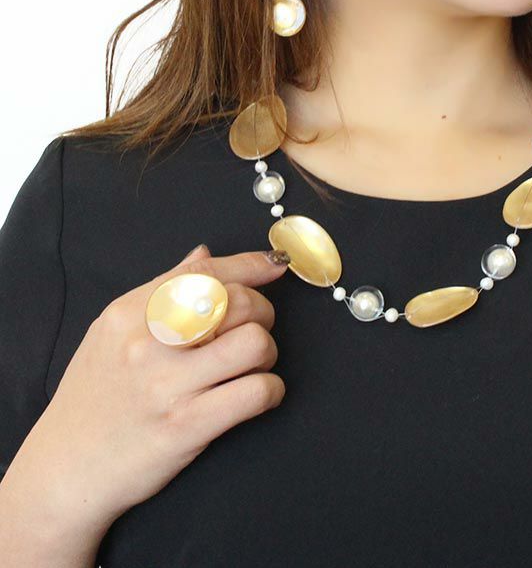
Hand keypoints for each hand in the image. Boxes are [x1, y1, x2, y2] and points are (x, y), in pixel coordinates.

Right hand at [3, 245, 288, 529]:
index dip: (250, 264)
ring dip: (266, 354)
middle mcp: (148, 342)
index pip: (204, 272)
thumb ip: (162, 290)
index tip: (275, 264)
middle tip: (251, 332)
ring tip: (251, 367)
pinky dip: (271, 391)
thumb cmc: (92, 399)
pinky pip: (256, 392)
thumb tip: (202, 253)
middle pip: (238, 302)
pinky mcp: (186, 426)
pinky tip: (258, 395)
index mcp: (131, 313)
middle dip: (261, 313)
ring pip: (254, 343)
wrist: (63, 471)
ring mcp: (167, 385)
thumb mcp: (111, 333)